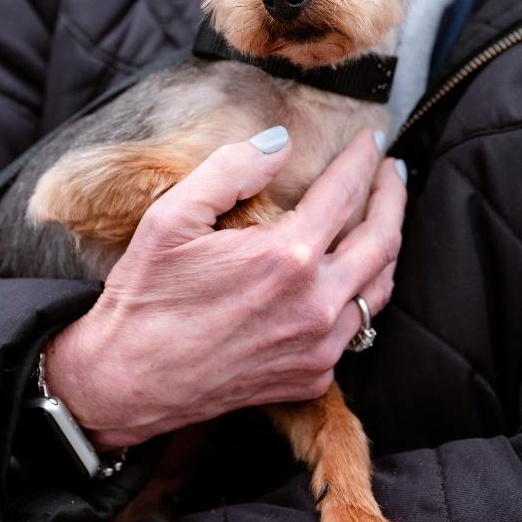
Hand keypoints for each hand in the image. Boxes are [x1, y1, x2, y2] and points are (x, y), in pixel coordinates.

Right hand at [44, 127, 405, 448]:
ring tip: (382, 217)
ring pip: (380, 287)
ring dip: (387, 245)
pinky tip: (349, 275)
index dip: (361, 159)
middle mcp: (315, 304)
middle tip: (392, 170)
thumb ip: (232, 170)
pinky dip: (361, 293)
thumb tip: (279, 143)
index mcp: (285, 257)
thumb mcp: (173, 217)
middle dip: (393, 197)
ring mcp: (319, 347)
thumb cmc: (147, 296)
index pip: (345, 193)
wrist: (128, 382)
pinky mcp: (312, 376)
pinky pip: (356, 328)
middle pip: (382, 238)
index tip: (370, 139)